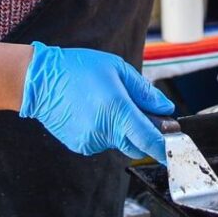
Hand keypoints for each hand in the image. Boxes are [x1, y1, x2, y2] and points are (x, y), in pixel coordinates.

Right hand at [19, 42, 173, 161]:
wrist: (40, 81)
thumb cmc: (79, 69)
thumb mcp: (118, 70)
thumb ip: (144, 92)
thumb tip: (165, 109)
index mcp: (117, 111)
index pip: (149, 140)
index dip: (166, 147)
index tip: (177, 147)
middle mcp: (105, 132)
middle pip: (137, 144)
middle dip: (144, 133)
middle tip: (139, 110)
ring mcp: (91, 141)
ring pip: (119, 142)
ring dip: (122, 129)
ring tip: (106, 102)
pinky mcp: (80, 145)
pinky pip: (103, 141)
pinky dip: (105, 130)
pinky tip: (93, 111)